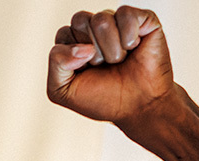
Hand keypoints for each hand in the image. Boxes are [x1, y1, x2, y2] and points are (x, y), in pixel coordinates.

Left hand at [47, 6, 173, 125]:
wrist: (139, 108)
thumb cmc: (103, 99)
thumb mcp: (62, 90)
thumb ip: (56, 63)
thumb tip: (81, 46)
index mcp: (75, 42)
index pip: (63, 33)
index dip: (73, 57)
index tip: (88, 72)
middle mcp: (95, 29)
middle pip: (79, 21)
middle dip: (92, 52)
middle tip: (105, 66)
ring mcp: (118, 22)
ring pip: (101, 20)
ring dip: (111, 50)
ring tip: (120, 61)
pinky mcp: (142, 18)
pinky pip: (125, 13)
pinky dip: (129, 37)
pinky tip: (135, 48)